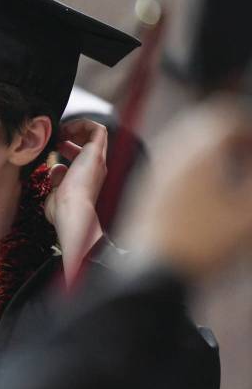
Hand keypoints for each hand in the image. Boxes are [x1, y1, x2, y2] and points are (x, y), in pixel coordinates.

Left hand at [45, 119, 107, 283]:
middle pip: (89, 142)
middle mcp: (95, 167)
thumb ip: (56, 180)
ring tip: (60, 132)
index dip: (66, 147)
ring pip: (96, 133)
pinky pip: (98, 128)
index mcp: (86, 178)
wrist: (72, 213)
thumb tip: (56, 168)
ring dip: (76, 127)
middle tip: (55, 138)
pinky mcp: (97, 153)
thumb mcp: (55, 193)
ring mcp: (97, 160)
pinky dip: (82, 123)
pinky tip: (65, 131)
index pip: (80, 155)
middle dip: (71, 135)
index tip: (51, 148)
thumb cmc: (62, 210)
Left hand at [120, 98, 251, 278]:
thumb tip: (250, 175)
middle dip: (231, 132)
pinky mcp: (146, 188)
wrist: (150, 271)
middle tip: (246, 152)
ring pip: (185, 140)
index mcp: (198, 152)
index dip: (249, 128)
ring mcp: (156, 170)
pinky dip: (194, 162)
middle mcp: (172, 154)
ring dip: (212, 146)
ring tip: (233, 169)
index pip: (227, 117)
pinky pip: (173, 160)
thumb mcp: (248, 214)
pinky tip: (207, 189)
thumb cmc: (200, 244)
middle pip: (203, 122)